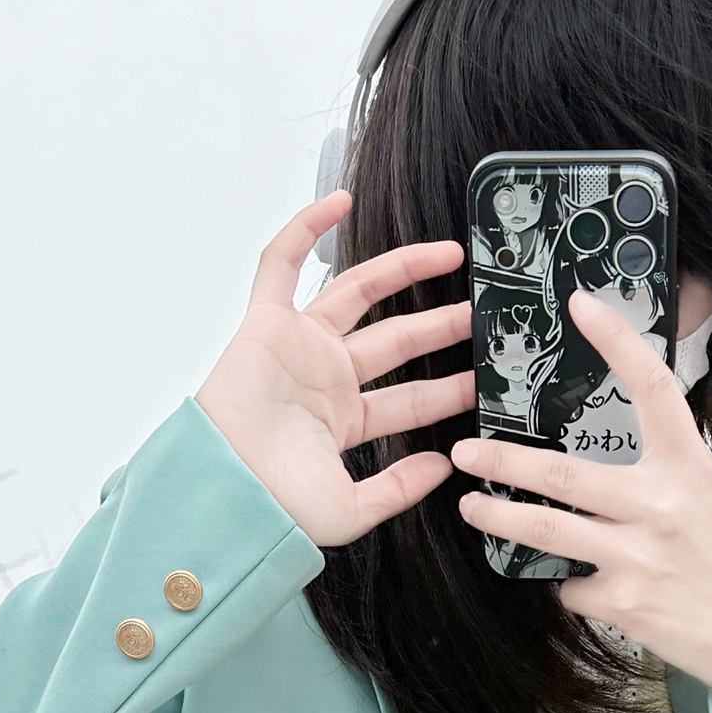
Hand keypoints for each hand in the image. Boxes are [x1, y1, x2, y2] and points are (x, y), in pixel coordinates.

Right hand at [195, 195, 471, 549]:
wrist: (227, 490)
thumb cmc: (275, 505)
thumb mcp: (353, 511)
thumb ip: (399, 489)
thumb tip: (441, 466)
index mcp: (343, 422)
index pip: (409, 399)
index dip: (448, 390)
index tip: (485, 380)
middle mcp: (325, 379)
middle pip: (396, 341)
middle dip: (439, 326)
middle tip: (479, 311)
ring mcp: (298, 346)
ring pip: (356, 293)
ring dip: (402, 270)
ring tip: (449, 254)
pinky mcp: (266, 323)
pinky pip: (281, 262)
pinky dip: (305, 228)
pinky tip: (340, 201)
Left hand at [452, 289, 711, 712]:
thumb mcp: (705, 494)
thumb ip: (658, 468)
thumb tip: (594, 451)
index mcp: (687, 466)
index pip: (653, 387)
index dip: (616, 341)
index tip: (580, 305)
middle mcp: (662, 504)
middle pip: (564, 473)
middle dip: (504, 461)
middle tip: (466, 452)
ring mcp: (640, 554)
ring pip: (547, 529)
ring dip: (499, 517)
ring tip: (472, 507)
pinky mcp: (624, 601)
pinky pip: (571, 586)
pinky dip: (569, 585)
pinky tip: (585, 586)